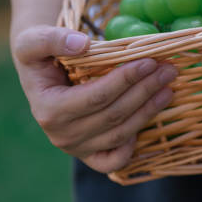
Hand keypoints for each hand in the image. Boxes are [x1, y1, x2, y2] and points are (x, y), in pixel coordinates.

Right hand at [12, 25, 176, 173]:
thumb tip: (82, 44)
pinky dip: (132, 147)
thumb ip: (52, 39)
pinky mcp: (88, 155)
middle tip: (168, 70)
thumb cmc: (39, 56)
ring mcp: (76, 148)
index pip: (97, 97)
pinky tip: (148, 121)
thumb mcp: (34, 40)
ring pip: (121, 134)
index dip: (125, 80)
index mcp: (48, 110)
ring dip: (149, 111)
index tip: (149, 61)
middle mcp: (61, 135)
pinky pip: (114, 161)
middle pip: (114, 115)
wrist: (39, 75)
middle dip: (145, 91)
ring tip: (168, 88)